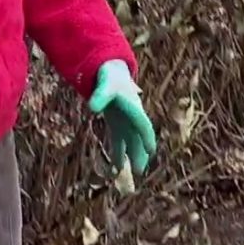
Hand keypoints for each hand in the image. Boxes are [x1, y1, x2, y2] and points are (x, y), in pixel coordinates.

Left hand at [88, 60, 156, 174]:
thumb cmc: (110, 76)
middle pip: (138, 138)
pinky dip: (118, 153)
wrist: (110, 71)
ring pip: (130, 142)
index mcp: (134, 107)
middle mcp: (132, 117)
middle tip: (139, 171)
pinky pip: (119, 141)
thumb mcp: (106, 83)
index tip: (151, 149)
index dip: (147, 136)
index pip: (143, 124)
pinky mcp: (116, 123)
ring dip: (131, 156)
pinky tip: (115, 167)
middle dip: (140, 154)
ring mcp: (125, 121)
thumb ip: (100, 94)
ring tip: (131, 174)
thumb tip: (92, 107)